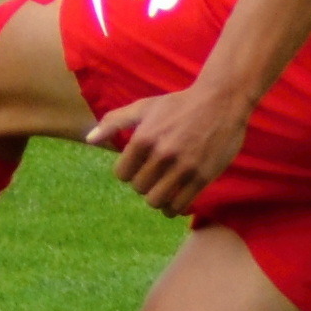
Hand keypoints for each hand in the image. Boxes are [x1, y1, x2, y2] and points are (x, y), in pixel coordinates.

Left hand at [90, 85, 251, 216]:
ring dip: (157, 199)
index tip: (137, 167)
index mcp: (144, 138)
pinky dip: (174, 208)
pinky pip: (180, 205)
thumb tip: (89, 140)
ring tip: (162, 191)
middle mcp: (162, 154)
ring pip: (157, 201)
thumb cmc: (178, 104)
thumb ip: (113, 122)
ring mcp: (184, 167)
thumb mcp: (143, 107)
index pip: (121, 174)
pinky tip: (176, 202)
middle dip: (143, 184)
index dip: (127, 172)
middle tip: (152, 177)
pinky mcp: (204, 177)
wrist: (221, 102)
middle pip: (139, 188)